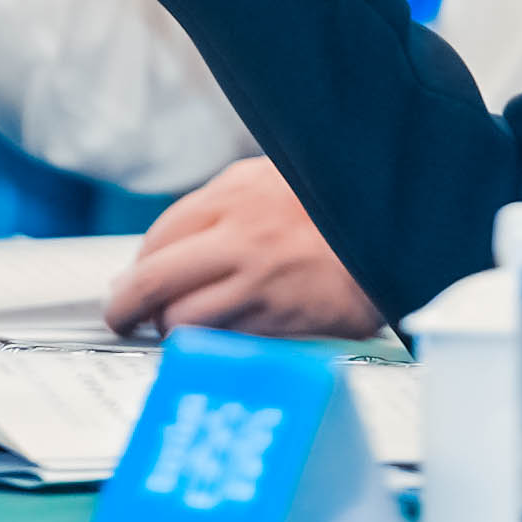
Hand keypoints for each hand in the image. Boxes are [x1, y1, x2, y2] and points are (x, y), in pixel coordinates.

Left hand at [101, 159, 382, 338]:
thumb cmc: (340, 203)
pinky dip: (212, 345)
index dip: (138, 266)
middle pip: (152, 279)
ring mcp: (260, 280)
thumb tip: (174, 243)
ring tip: (172, 332)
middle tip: (120, 318)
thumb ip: (227, 201)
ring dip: (170, 330)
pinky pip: (226, 339)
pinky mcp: (284, 318)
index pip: (159, 237)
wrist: (401, 229)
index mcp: (237, 193)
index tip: (133, 283)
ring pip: (182, 319)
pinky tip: (215, 341)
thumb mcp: (277, 177)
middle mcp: (242, 235)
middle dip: (125, 306)